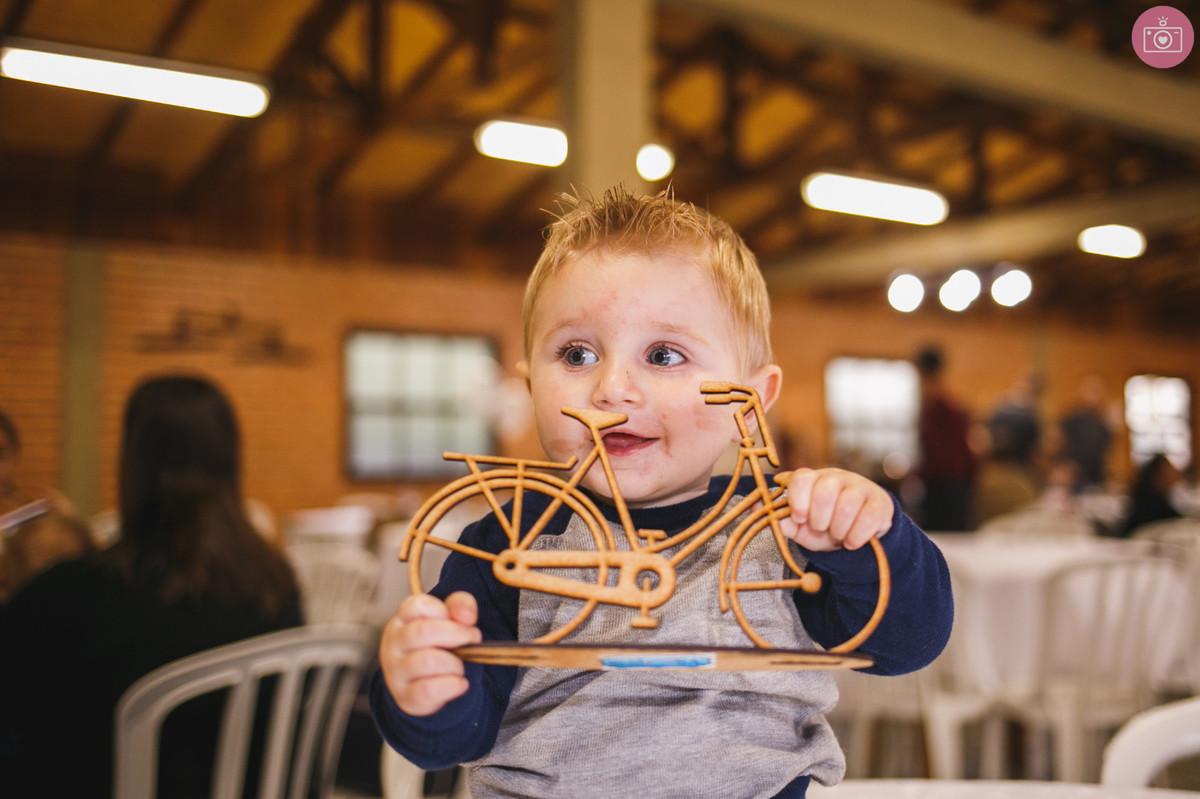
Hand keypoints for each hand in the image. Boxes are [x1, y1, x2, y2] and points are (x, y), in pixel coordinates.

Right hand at [378, 591, 481, 715]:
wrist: (424, 686)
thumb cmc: (437, 645)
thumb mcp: (448, 619)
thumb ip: (460, 605)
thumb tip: (466, 617)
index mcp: (402, 620)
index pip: (418, 605)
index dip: (445, 612)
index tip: (460, 622)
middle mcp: (393, 643)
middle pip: (423, 631)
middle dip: (457, 634)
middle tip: (472, 640)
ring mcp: (396, 671)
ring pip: (428, 661)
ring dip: (455, 664)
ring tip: (460, 666)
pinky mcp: (405, 696)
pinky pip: (428, 690)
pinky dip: (452, 686)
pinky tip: (460, 684)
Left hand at [776, 468, 892, 551]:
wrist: (859, 535)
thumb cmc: (826, 526)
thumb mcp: (802, 526)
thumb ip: (781, 518)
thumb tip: (756, 508)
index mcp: (814, 479)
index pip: (801, 477)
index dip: (798, 499)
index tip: (800, 518)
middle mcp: (837, 478)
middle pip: (825, 491)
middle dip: (820, 519)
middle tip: (821, 528)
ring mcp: (861, 488)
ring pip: (847, 505)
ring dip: (838, 530)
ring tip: (838, 535)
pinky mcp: (880, 503)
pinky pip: (868, 518)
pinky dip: (857, 536)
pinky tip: (852, 541)